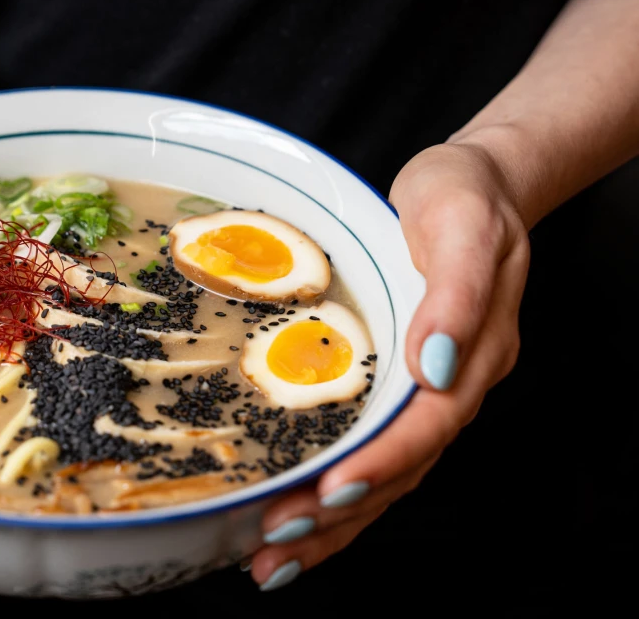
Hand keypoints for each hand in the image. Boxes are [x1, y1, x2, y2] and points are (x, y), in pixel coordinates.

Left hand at [248, 142, 530, 589]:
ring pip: (382, 477)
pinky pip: (369, 454)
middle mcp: (450, 388)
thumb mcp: (463, 225)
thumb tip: (434, 367)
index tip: (331, 494)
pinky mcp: (397, 390)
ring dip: (330, 524)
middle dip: (338, 514)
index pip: (426, 427)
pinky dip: (333, 492)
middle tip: (274, 543)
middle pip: (399, 470)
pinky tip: (295, 516)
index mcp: (473, 356)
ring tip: (270, 559)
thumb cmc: (464, 197)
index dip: (380, 463)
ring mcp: (425, 394)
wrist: (474, 186)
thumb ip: (457, 296)